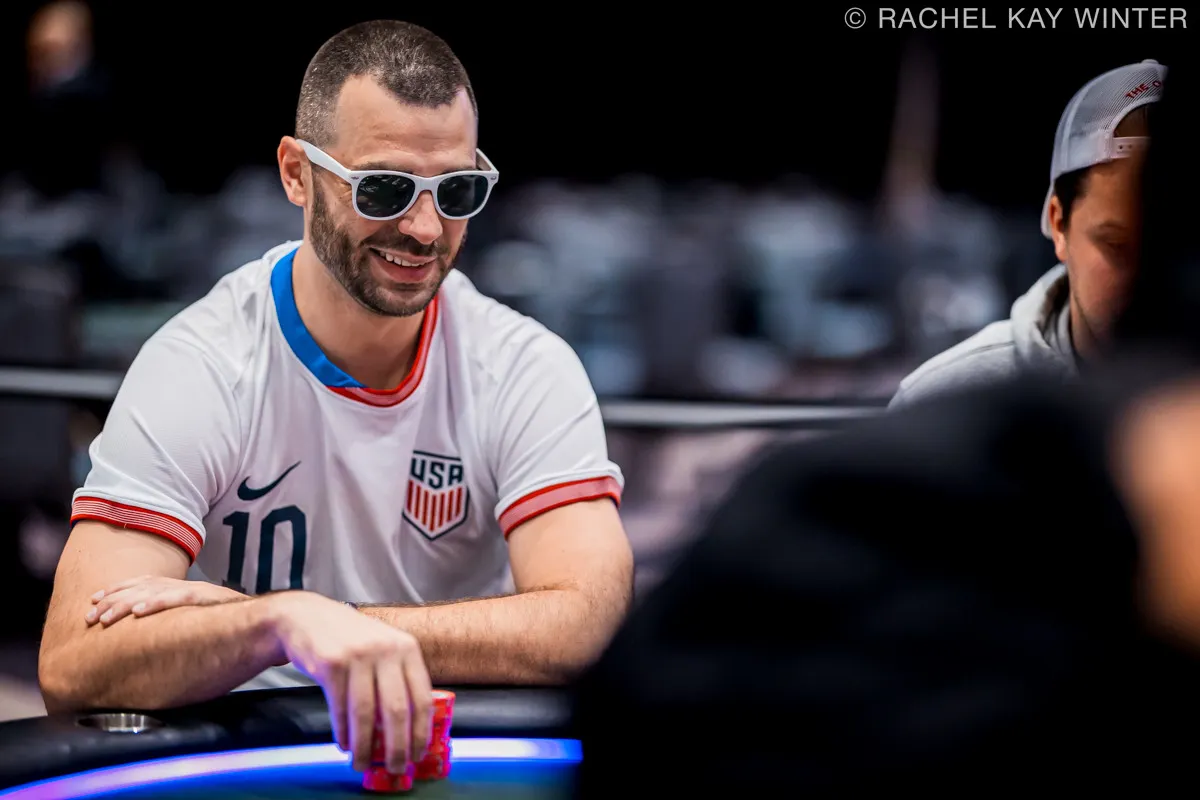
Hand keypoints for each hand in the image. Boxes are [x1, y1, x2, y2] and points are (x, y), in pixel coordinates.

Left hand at [87, 576, 245, 625]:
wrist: (268, 617)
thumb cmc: (236, 625)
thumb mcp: (200, 621)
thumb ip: (180, 623)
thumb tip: (158, 638)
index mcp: (180, 590)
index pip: (143, 584)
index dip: (117, 591)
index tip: (94, 601)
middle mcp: (184, 586)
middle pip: (140, 587)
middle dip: (111, 600)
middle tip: (89, 616)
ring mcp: (194, 590)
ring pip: (151, 592)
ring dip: (124, 604)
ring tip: (104, 617)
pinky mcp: (204, 597)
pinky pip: (175, 598)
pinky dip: (155, 603)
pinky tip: (138, 611)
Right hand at [264, 591, 432, 773]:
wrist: (308, 617)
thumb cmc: (351, 639)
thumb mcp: (384, 648)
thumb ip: (399, 679)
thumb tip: (410, 730)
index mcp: (407, 648)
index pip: (422, 697)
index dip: (421, 731)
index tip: (419, 754)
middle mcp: (386, 649)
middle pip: (397, 710)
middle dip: (397, 747)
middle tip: (396, 768)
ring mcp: (358, 655)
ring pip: (366, 714)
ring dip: (364, 746)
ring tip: (362, 763)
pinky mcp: (332, 664)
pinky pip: (340, 708)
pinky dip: (343, 732)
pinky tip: (344, 744)